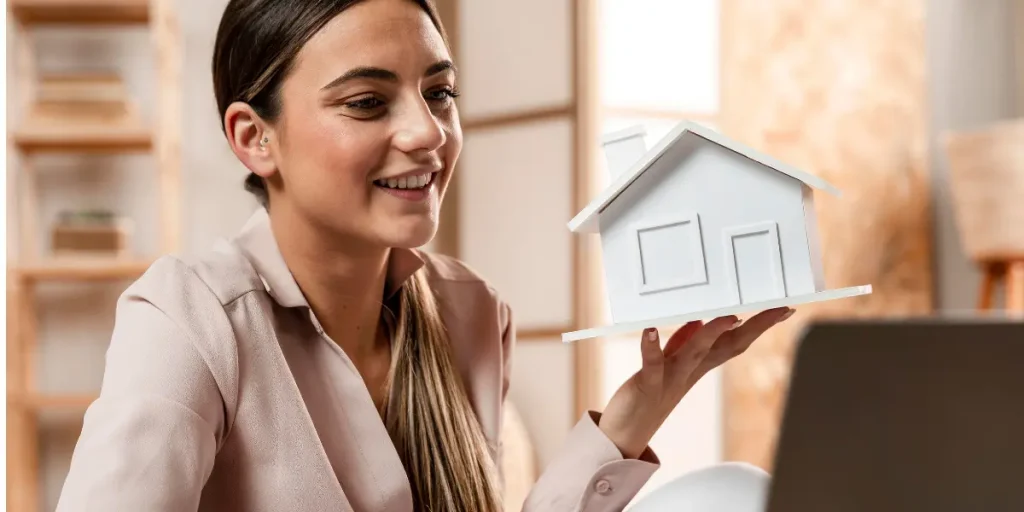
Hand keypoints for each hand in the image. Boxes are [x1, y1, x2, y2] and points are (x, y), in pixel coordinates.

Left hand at [598, 307, 794, 458]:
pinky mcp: (647, 384)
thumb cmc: (647, 397)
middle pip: (727, 346)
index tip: (783, 310)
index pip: (733, 342)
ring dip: (712, 334)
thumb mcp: (669, 365)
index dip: (757, 326)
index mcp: (698, 365)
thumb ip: (682, 342)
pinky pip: (652, 365)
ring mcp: (671, 378)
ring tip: (729, 317)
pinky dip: (651, 347)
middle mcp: (690, 371)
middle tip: (778, 310)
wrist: (625, 433)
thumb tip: (698, 320)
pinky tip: (650, 330)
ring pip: (695, 353)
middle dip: (753, 328)